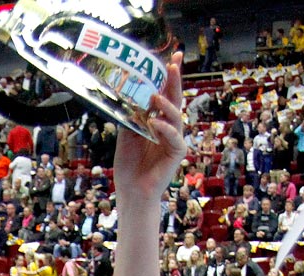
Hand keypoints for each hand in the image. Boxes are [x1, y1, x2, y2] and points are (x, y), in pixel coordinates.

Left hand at [112, 51, 187, 201]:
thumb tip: (129, 93)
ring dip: (166, 105)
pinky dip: (165, 129)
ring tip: (156, 96)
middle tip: (174, 63)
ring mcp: (175, 139)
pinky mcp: (177, 153)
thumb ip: (132, 114)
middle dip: (175, 81)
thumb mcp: (127, 133)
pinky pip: (175, 138)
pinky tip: (156, 124)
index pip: (165, 94)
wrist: (132, 189)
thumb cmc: (130, 163)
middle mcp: (169, 127)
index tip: (172, 58)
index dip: (168, 78)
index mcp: (158, 120)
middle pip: (175, 99)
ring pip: (176, 116)